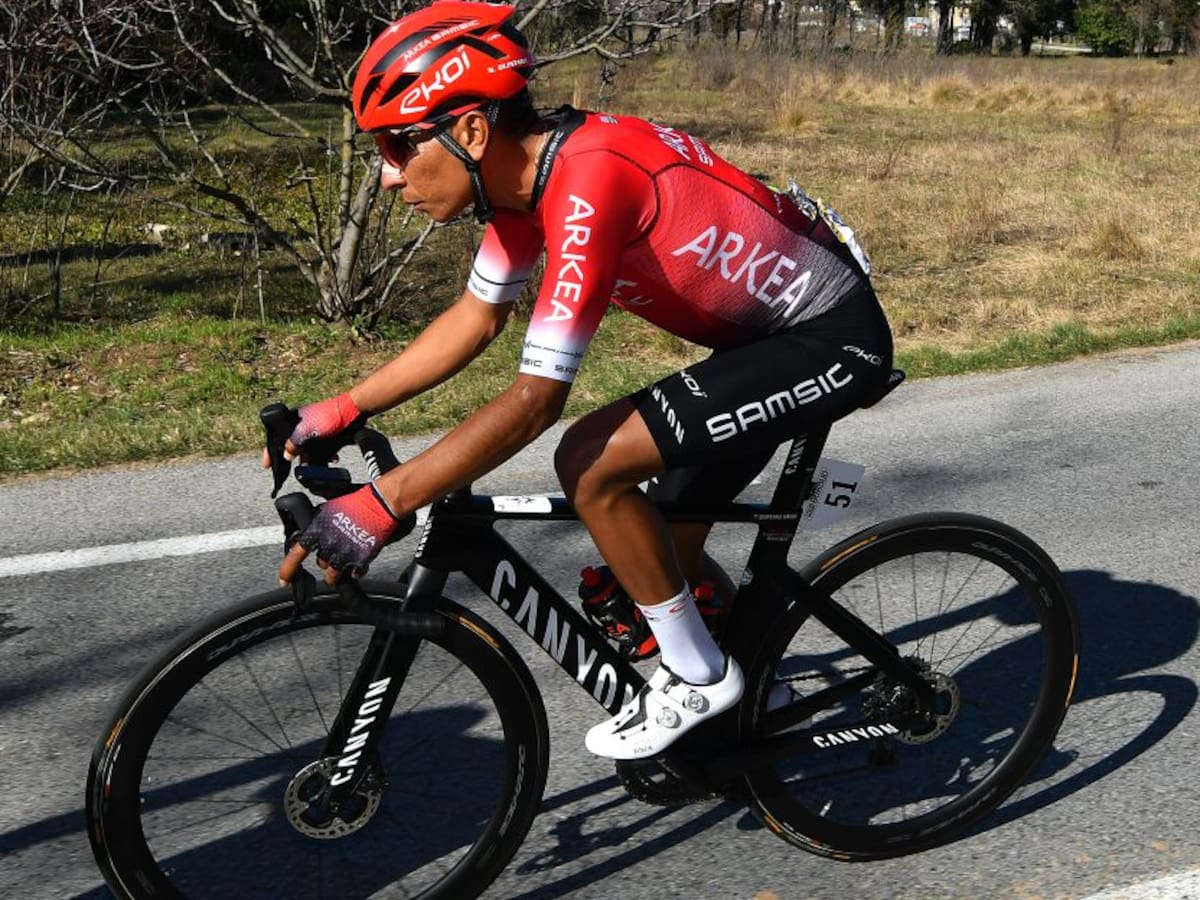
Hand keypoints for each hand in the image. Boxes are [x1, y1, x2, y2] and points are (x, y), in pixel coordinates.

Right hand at [260, 393, 364, 468]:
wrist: (353, 411)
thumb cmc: (329, 416)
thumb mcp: (306, 433)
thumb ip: (293, 445)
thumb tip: (286, 456)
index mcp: (291, 420)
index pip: (275, 436)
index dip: (270, 452)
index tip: (267, 465)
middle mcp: (300, 424)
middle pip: (292, 445)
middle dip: (294, 459)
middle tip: (296, 471)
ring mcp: (313, 429)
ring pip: (307, 449)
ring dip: (311, 460)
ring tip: (315, 468)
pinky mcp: (326, 434)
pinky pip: (320, 448)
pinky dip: (324, 455)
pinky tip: (331, 459)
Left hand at [278, 482, 403, 585]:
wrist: (380, 503)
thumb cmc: (357, 502)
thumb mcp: (329, 510)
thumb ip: (319, 525)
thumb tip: (313, 534)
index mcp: (317, 530)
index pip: (296, 555)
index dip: (288, 570)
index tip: (284, 580)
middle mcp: (328, 544)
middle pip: (320, 563)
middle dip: (326, 560)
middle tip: (335, 550)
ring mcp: (344, 553)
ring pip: (333, 574)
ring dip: (336, 572)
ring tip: (343, 564)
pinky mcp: (360, 559)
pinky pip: (354, 573)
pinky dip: (356, 570)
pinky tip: (358, 561)